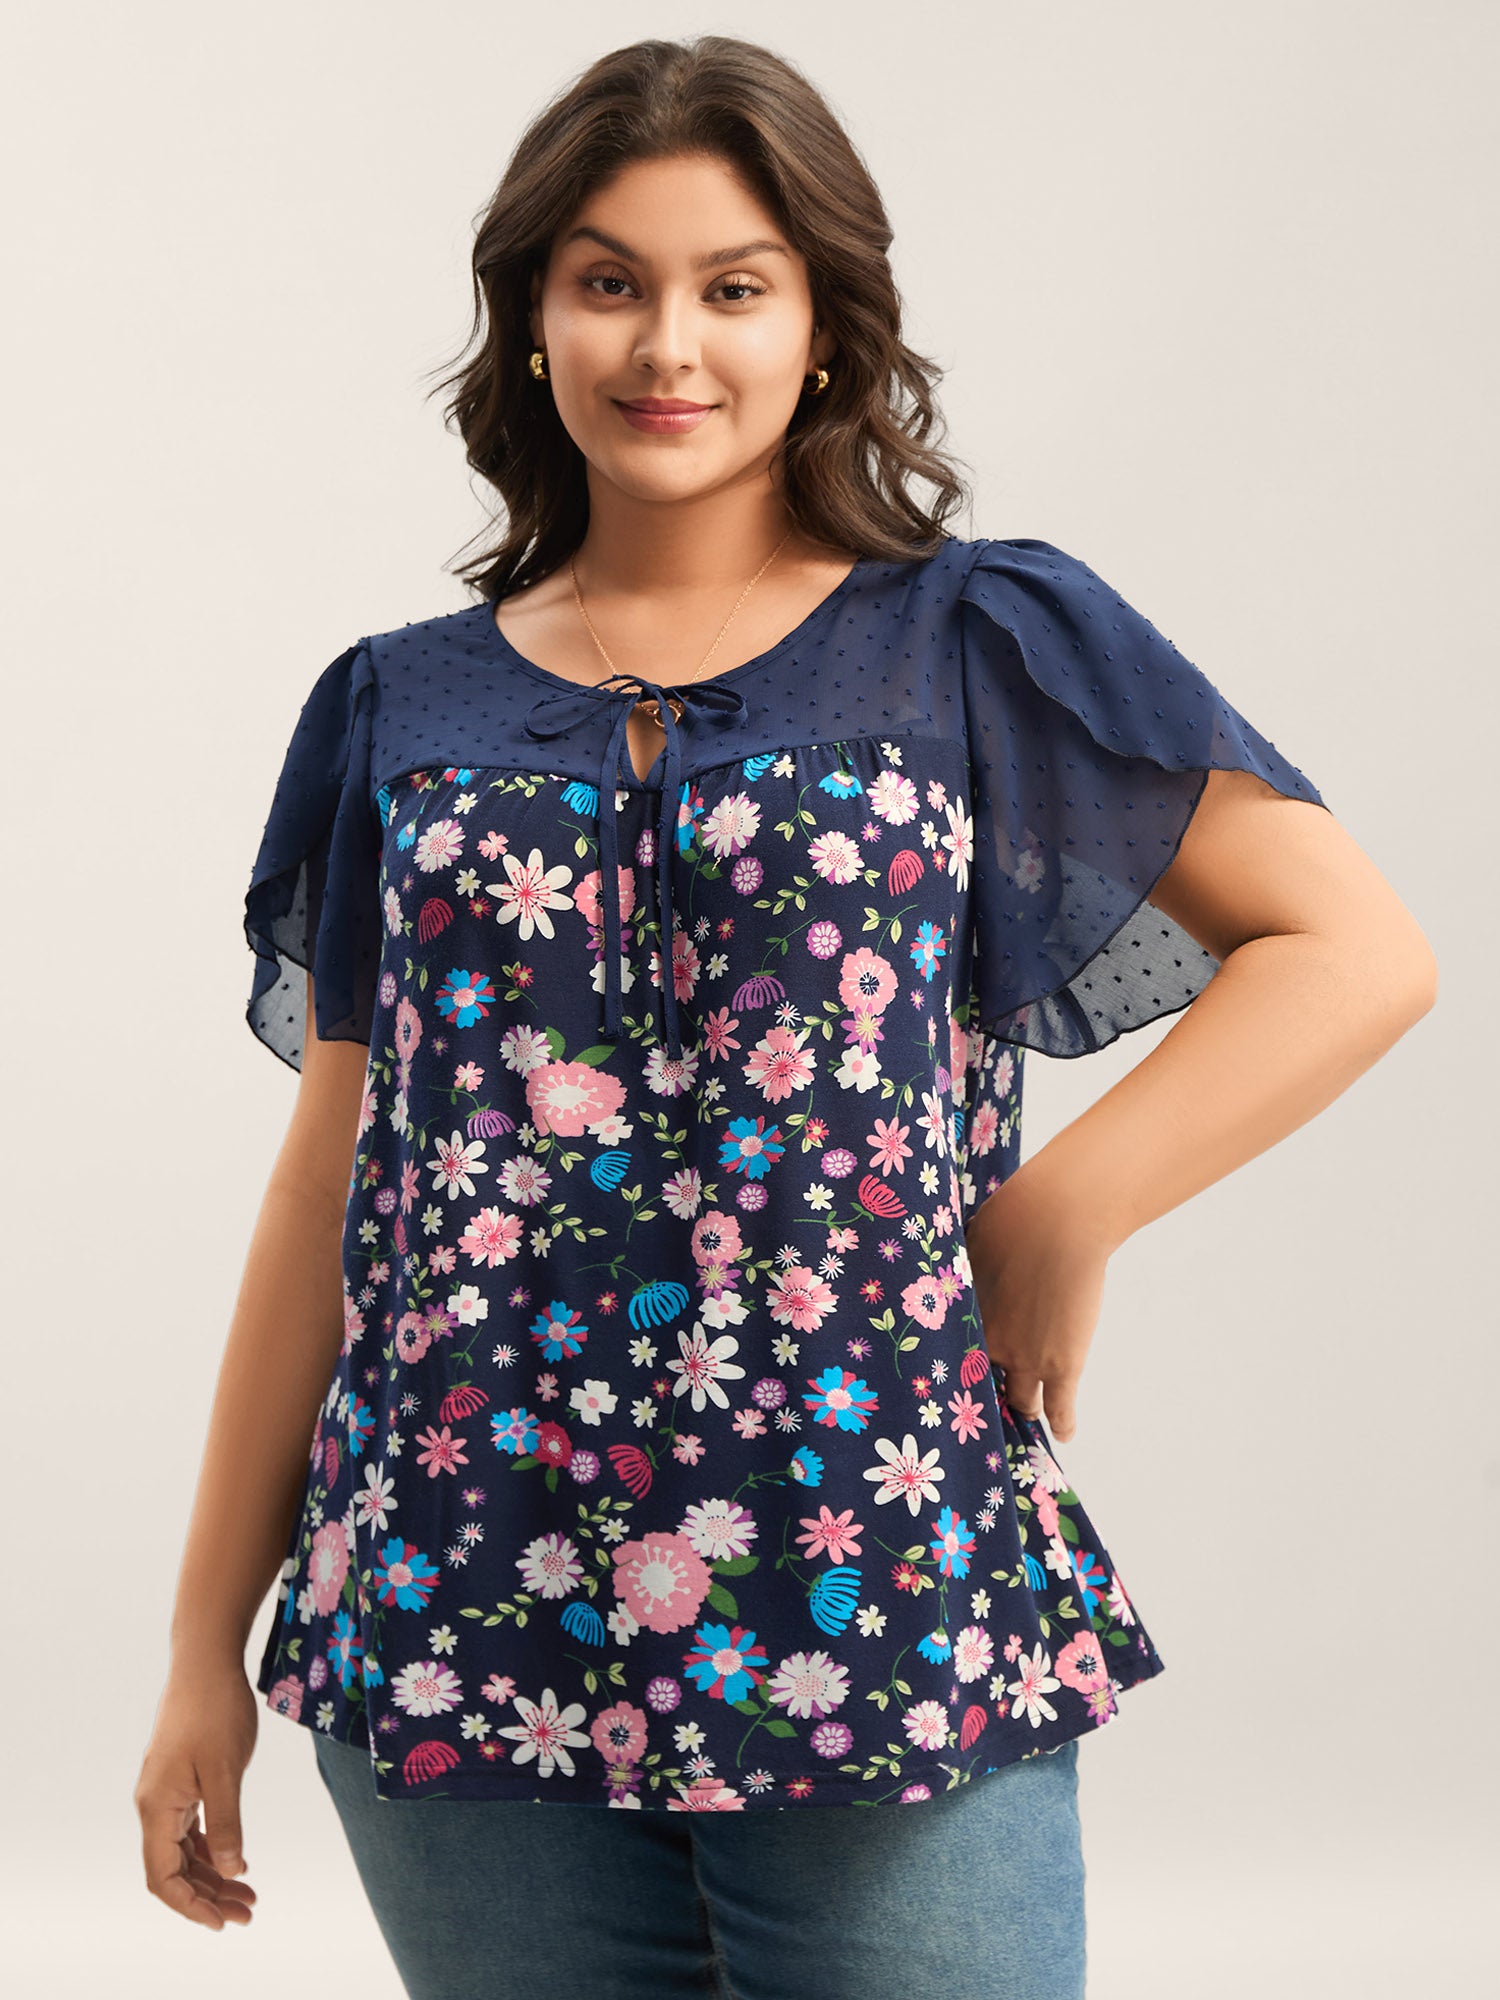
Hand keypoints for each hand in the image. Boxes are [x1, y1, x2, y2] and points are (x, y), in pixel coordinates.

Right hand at [135, 1660, 260, 1929]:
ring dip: (213, 1874)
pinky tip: (236, 1858)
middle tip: (249, 1911)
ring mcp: (166, 1792)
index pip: (163, 1877)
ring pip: (184, 1850)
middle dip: (208, 1895)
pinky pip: (191, 1828)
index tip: (222, 1922)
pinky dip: (212, 1847)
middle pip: (174, 1868)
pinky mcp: (181, 1779)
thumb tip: (232, 1869)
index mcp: (157, 1807)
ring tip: (249, 1894)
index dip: (190, 1905)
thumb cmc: (215, 1709)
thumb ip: (227, 1822)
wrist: (206, 1661)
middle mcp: (154, 1804)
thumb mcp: (226, 1770)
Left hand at [965, 1171, 1111, 1442]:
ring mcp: (1025, 1359)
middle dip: (980, 1397)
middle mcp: (985, 1347)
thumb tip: (941, 1266)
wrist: (1057, 1221)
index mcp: (957, 1319)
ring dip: (1022, 1407)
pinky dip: (1063, 1424)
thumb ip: (954, 1270)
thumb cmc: (1008, 1219)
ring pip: (1021, 1400)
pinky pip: (1059, 1407)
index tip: (944, 1381)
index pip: (945, 1359)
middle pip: (977, 1387)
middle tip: (981, 1407)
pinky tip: (1064, 1435)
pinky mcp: (1061, 1364)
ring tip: (1023, 1416)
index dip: (949, 1371)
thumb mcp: (964, 1245)